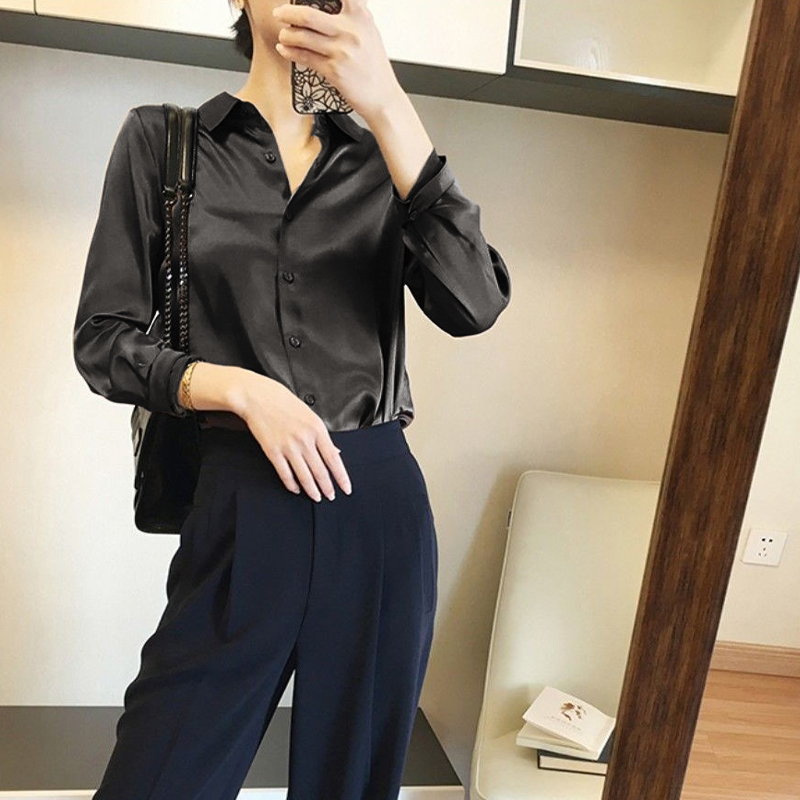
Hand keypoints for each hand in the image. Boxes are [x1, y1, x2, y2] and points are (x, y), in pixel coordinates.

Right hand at [228, 371, 352, 501]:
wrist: (258, 397)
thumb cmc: (285, 404)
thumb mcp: (311, 416)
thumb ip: (323, 436)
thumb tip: (335, 453)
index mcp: (317, 430)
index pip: (334, 459)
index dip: (341, 477)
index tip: (346, 488)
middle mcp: (305, 440)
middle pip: (320, 471)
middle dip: (327, 487)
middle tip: (331, 497)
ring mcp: (288, 447)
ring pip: (304, 476)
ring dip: (312, 490)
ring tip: (317, 498)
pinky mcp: (273, 451)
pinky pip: (285, 474)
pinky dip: (292, 484)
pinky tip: (296, 489)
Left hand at [272, 0, 403, 119]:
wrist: (382, 97)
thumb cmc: (374, 67)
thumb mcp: (369, 32)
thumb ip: (353, 15)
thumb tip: (330, 4)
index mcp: (360, 17)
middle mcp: (350, 31)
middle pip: (309, 15)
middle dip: (288, 13)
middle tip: (279, 13)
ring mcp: (341, 52)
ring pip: (303, 37)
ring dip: (287, 35)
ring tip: (284, 35)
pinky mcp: (334, 71)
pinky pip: (305, 57)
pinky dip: (290, 52)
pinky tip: (285, 49)